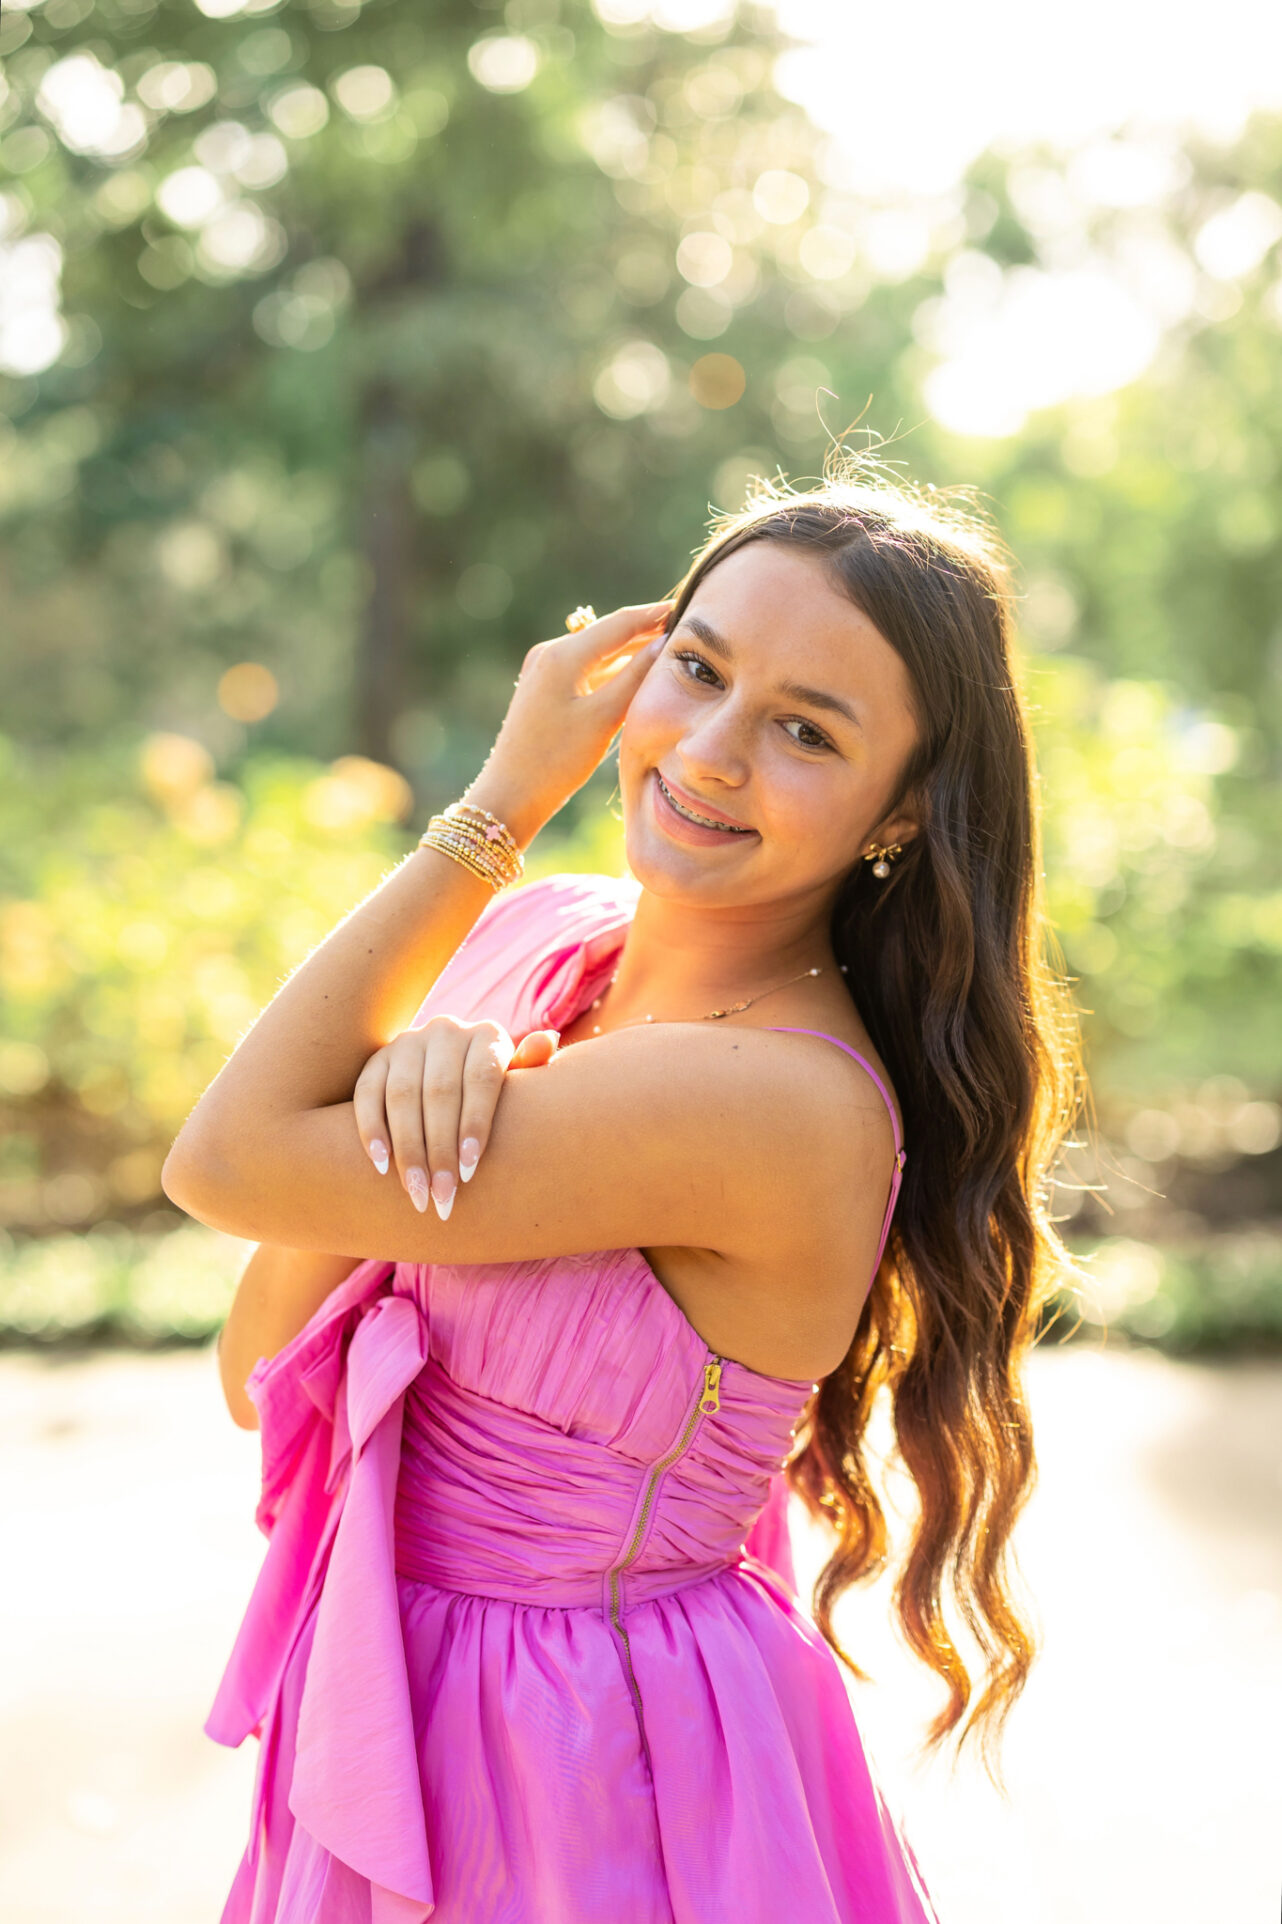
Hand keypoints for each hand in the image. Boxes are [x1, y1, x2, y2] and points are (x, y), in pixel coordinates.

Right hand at [353, 1016, 560, 1220]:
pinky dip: (372, 1130)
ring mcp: (408, 1042)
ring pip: (402, 1097)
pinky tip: (381, 1165)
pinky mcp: (377, 1059)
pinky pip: (367, 1094)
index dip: (475, 1125)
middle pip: (440, 1093)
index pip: (481, 1080)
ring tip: (416, 1192)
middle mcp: (446, 1031)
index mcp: (487, 1035)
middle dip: (440, 1151)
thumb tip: (546, 1042)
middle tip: (442, 1197)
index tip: (470, 1172)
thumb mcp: (516, 1078)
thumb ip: (530, 1064)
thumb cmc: (494, 1090)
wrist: (450, 1069)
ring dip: (408, 1149)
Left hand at [466, 600, 672, 838]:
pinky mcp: (545, 689)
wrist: (510, 795)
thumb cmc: (557, 761)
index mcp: (562, 655)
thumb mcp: (603, 718)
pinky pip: (586, 670)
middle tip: (686, 630)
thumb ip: (635, 677)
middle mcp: (550, 654)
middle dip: (646, 632)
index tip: (689, 608)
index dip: (655, 615)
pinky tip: (636, 676)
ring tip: (668, 650)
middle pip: (609, 634)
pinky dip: (612, 671)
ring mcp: (544, 671)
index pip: (620, 623)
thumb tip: (663, 644)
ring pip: (599, 653)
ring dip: (631, 652)